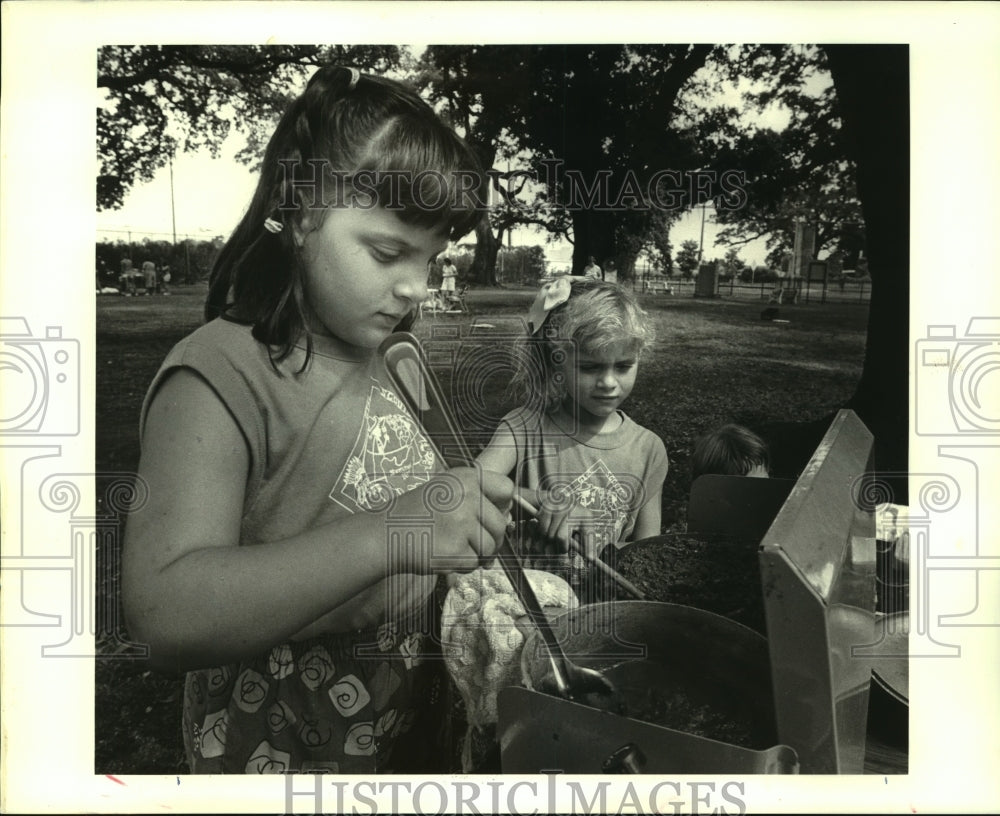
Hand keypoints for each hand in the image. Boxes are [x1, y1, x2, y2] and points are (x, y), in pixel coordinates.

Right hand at [389, 466, 512, 574]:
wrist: (384, 535)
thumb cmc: (416, 514)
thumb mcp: (445, 490)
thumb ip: (477, 498)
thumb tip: (510, 521)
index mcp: (465, 478)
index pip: (506, 488)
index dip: (502, 506)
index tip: (489, 516)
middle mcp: (466, 497)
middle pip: (501, 525)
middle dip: (490, 539)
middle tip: (470, 542)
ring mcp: (461, 524)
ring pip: (490, 547)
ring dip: (476, 554)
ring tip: (453, 548)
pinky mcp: (456, 550)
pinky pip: (474, 564)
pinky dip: (462, 566)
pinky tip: (445, 556)